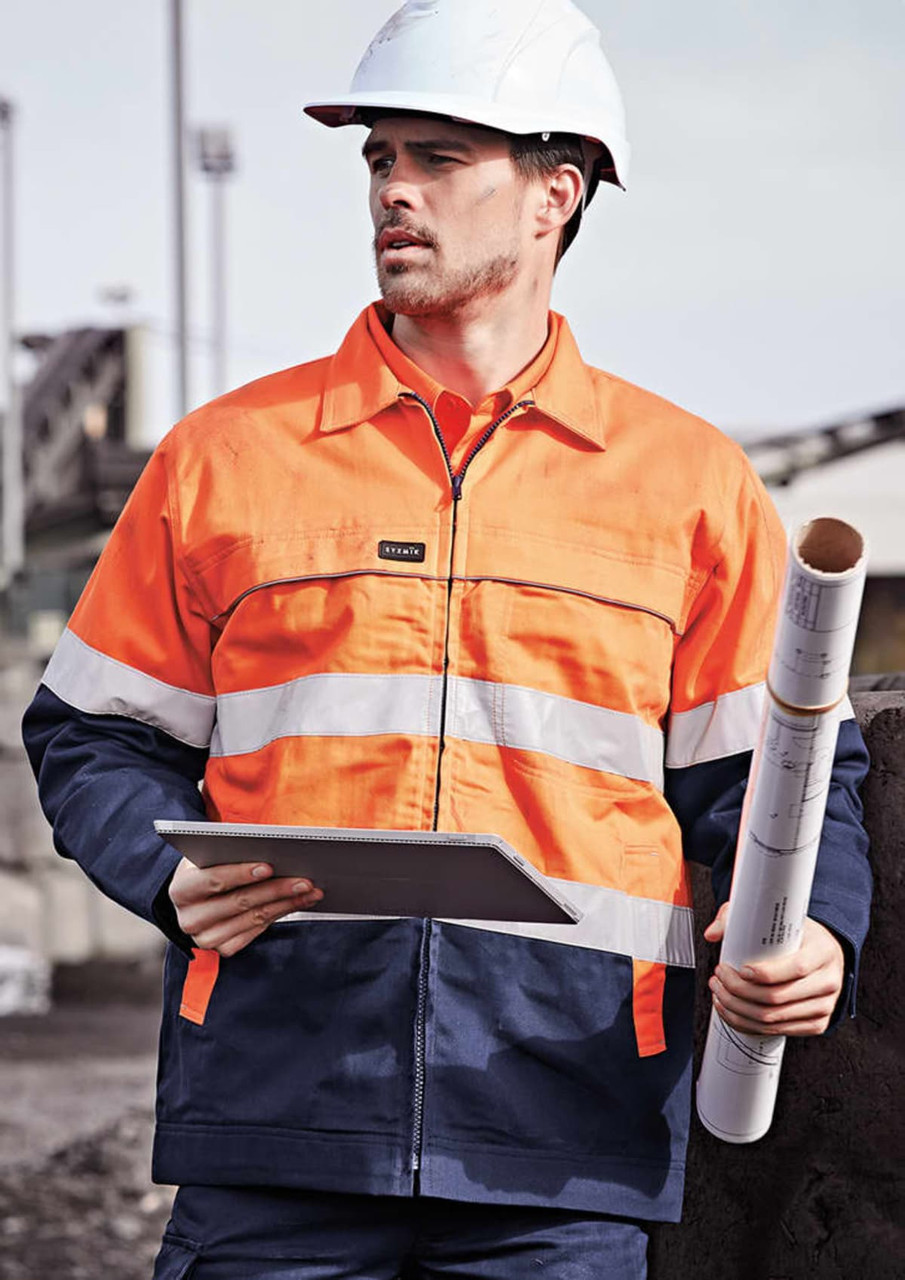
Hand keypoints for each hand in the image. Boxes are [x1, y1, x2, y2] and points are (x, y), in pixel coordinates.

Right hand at [168, 858, 322, 956]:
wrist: (196, 896)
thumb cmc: (209, 865)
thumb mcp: (211, 853)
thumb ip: (232, 849)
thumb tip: (272, 846)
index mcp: (181, 889)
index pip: (213, 880)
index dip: (241, 873)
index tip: (269, 866)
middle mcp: (189, 919)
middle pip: (239, 903)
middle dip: (276, 889)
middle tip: (305, 880)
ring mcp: (205, 938)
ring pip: (253, 919)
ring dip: (287, 903)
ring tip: (311, 890)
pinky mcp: (223, 948)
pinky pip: (257, 932)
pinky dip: (281, 914)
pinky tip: (299, 902)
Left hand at [704, 904, 844, 1036]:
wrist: (824, 955)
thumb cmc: (797, 936)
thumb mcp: (775, 917)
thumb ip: (740, 917)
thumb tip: (712, 934)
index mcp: (822, 951)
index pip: (795, 968)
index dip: (764, 973)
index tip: (741, 969)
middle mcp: (828, 981)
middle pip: (778, 997)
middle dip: (739, 991)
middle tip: (719, 977)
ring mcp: (824, 1006)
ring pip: (773, 1018)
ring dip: (738, 1009)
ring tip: (720, 992)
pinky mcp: (816, 1024)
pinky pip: (778, 1031)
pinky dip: (749, 1024)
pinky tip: (732, 1010)